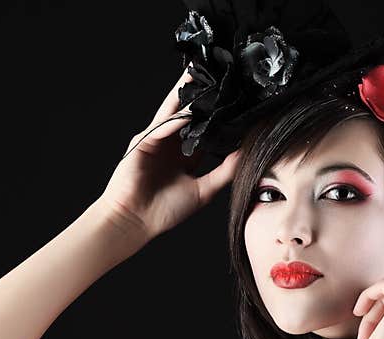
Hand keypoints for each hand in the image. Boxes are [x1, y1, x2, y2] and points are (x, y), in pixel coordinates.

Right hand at [96, 67, 241, 240]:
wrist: (136, 220)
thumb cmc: (165, 210)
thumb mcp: (204, 190)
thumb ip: (225, 171)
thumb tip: (247, 153)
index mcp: (184, 155)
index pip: (205, 130)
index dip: (218, 117)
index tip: (236, 100)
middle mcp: (171, 144)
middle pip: (189, 114)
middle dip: (202, 96)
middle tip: (220, 75)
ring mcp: (156, 140)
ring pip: (174, 112)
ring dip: (185, 95)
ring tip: (201, 74)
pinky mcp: (143, 141)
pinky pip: (161, 126)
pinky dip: (174, 118)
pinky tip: (188, 110)